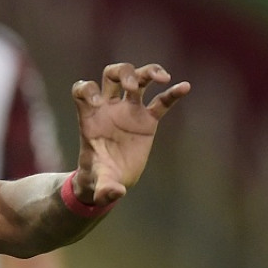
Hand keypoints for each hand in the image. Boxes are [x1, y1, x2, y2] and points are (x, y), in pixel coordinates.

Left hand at [70, 62, 190, 204]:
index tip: (96, 102)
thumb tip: (115, 194)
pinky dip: (173, 93)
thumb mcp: (99, 183)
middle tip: (132, 86)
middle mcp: (109, 108)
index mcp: (90, 117)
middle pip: (112, 74)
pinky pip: (161, 102)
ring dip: (148, 73)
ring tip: (163, 78)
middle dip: (123, 73)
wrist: (109, 181)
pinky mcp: (147, 120)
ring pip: (138, 80)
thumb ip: (105, 187)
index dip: (86, 89)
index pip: (82, 89)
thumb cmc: (97, 177)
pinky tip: (184, 87)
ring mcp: (129, 111)